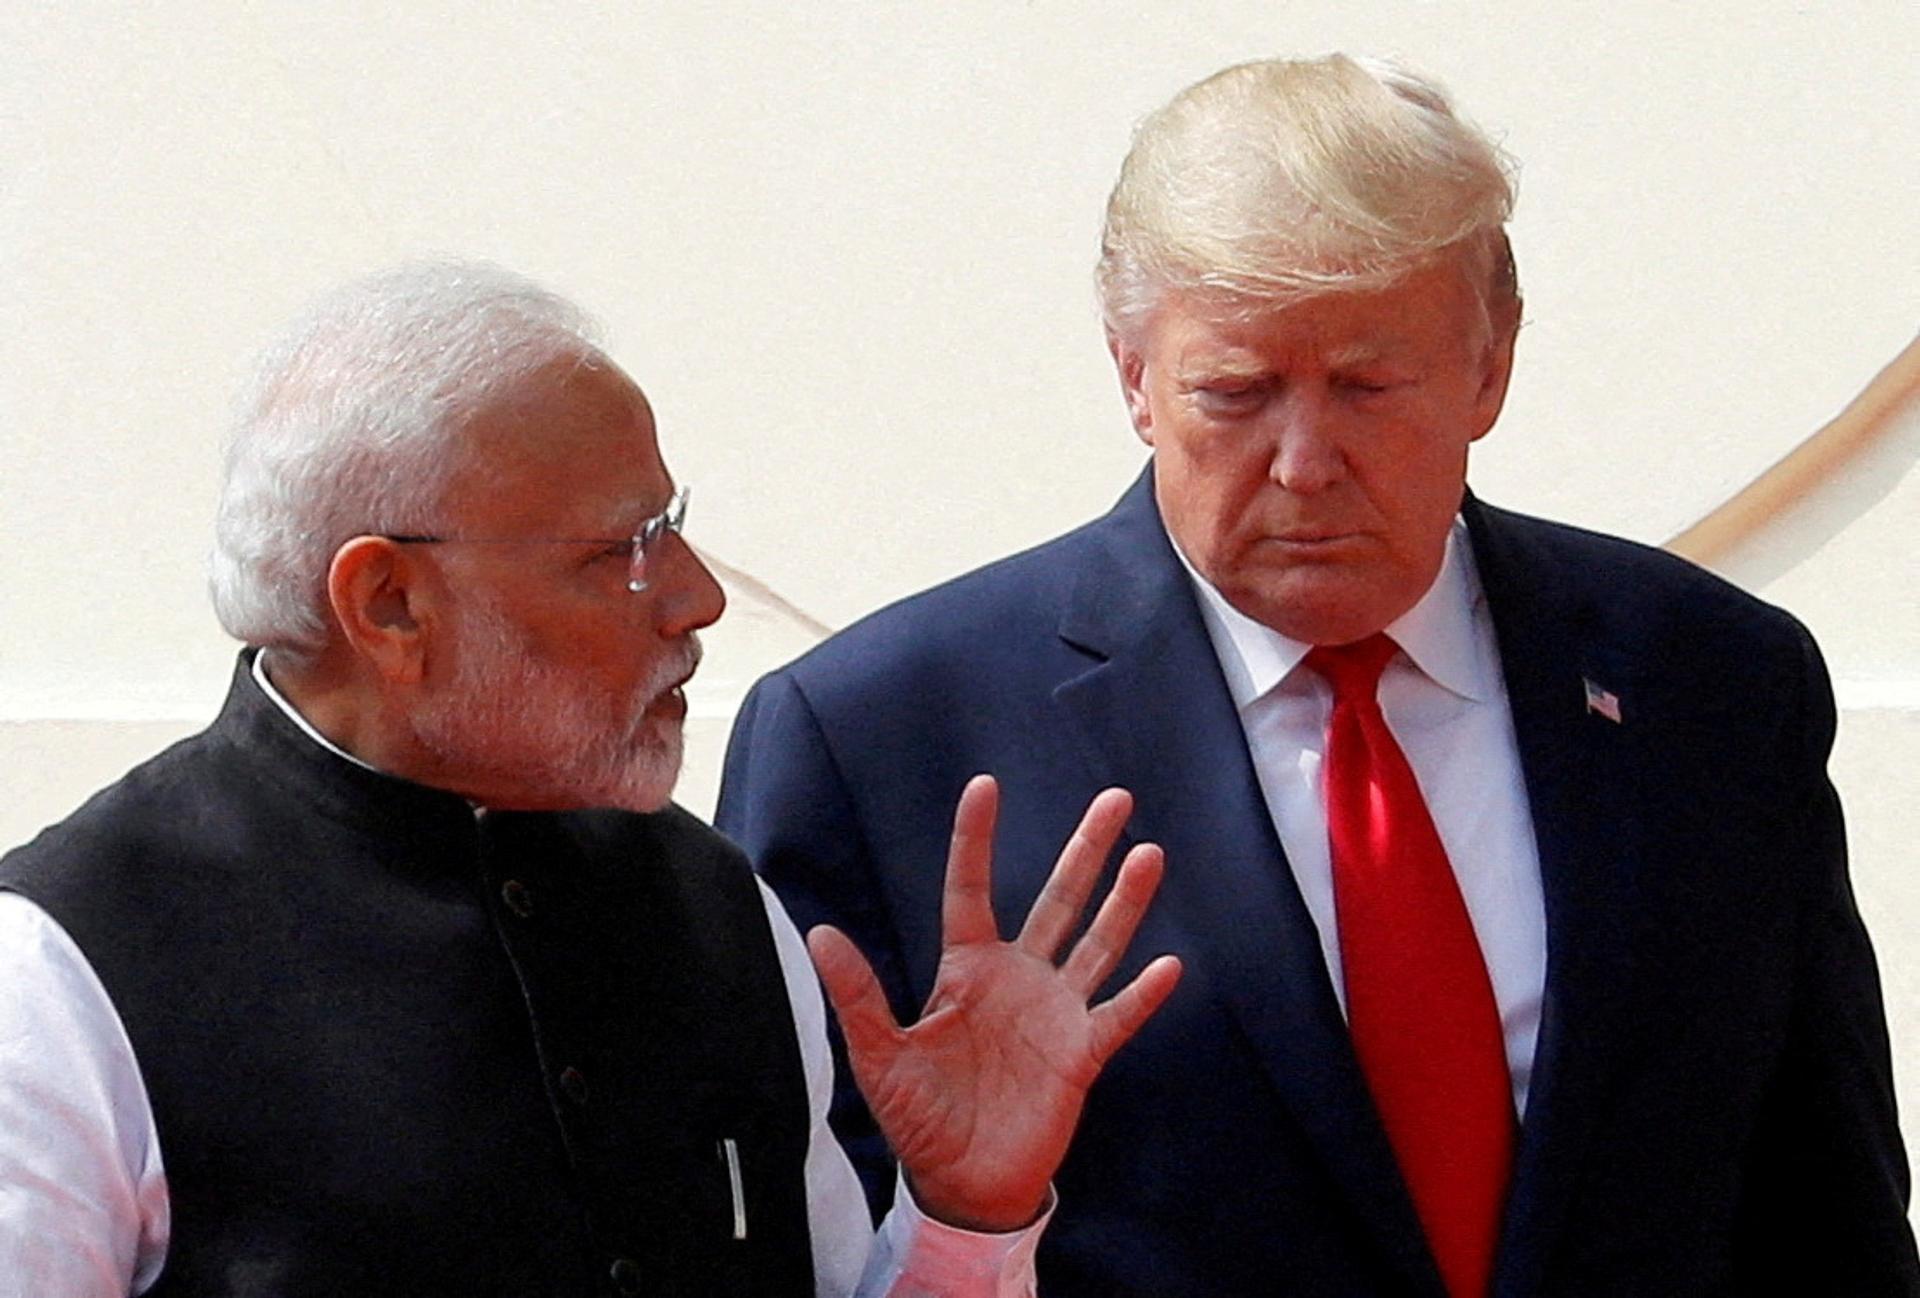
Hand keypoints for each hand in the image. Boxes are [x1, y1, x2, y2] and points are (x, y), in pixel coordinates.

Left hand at [807, 774, 1181, 1232]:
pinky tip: (1167, 965)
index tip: (985, 786)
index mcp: (967, 969)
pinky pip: (1116, 1016)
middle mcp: (1018, 978)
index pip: (971, 890)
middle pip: (1058, 899)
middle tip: (1116, 798)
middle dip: (1086, 850)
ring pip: (1097, 943)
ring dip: (1124, 901)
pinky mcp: (1080, 1054)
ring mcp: (1054, 1012)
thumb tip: (821, 933)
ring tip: (1149, 854)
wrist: (961, 1185)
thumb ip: (859, 995)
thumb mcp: (879, 1055)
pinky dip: (1142, 994)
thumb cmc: (919, 1118)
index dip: (976, 839)